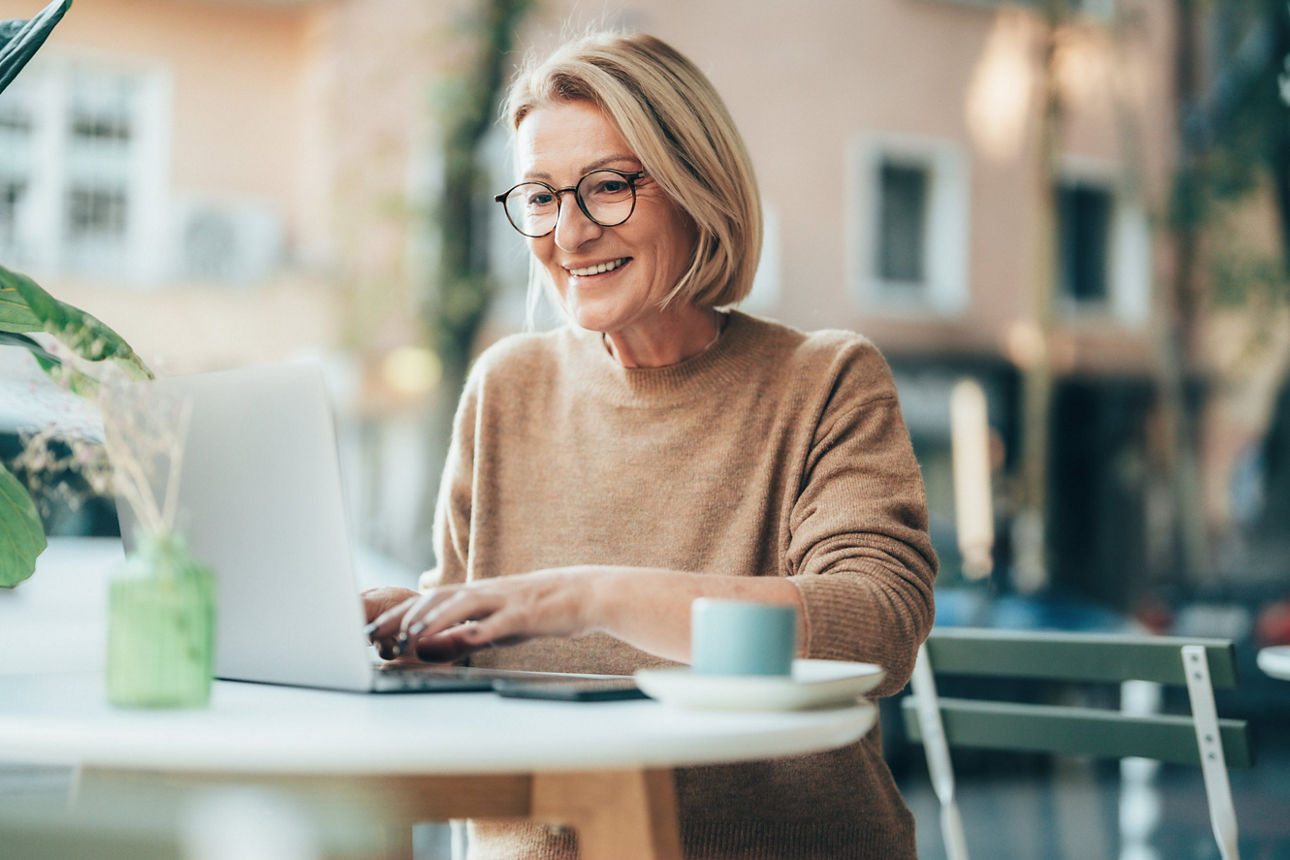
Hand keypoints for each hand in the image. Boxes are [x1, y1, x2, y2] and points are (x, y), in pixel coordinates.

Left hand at [364, 568, 600, 660]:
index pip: (429, 600)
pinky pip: (496, 622)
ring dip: (431, 620)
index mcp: (477, 593)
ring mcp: (504, 600)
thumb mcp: (497, 626)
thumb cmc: (544, 611)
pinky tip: (457, 641)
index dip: (398, 613)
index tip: (370, 628)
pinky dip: (475, 631)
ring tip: (406, 636)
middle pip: (435, 598)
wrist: (588, 593)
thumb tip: (430, 649)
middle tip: (374, 632)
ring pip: (460, 604)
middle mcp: (485, 592)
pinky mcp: (525, 613)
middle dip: (402, 616)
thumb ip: (466, 635)